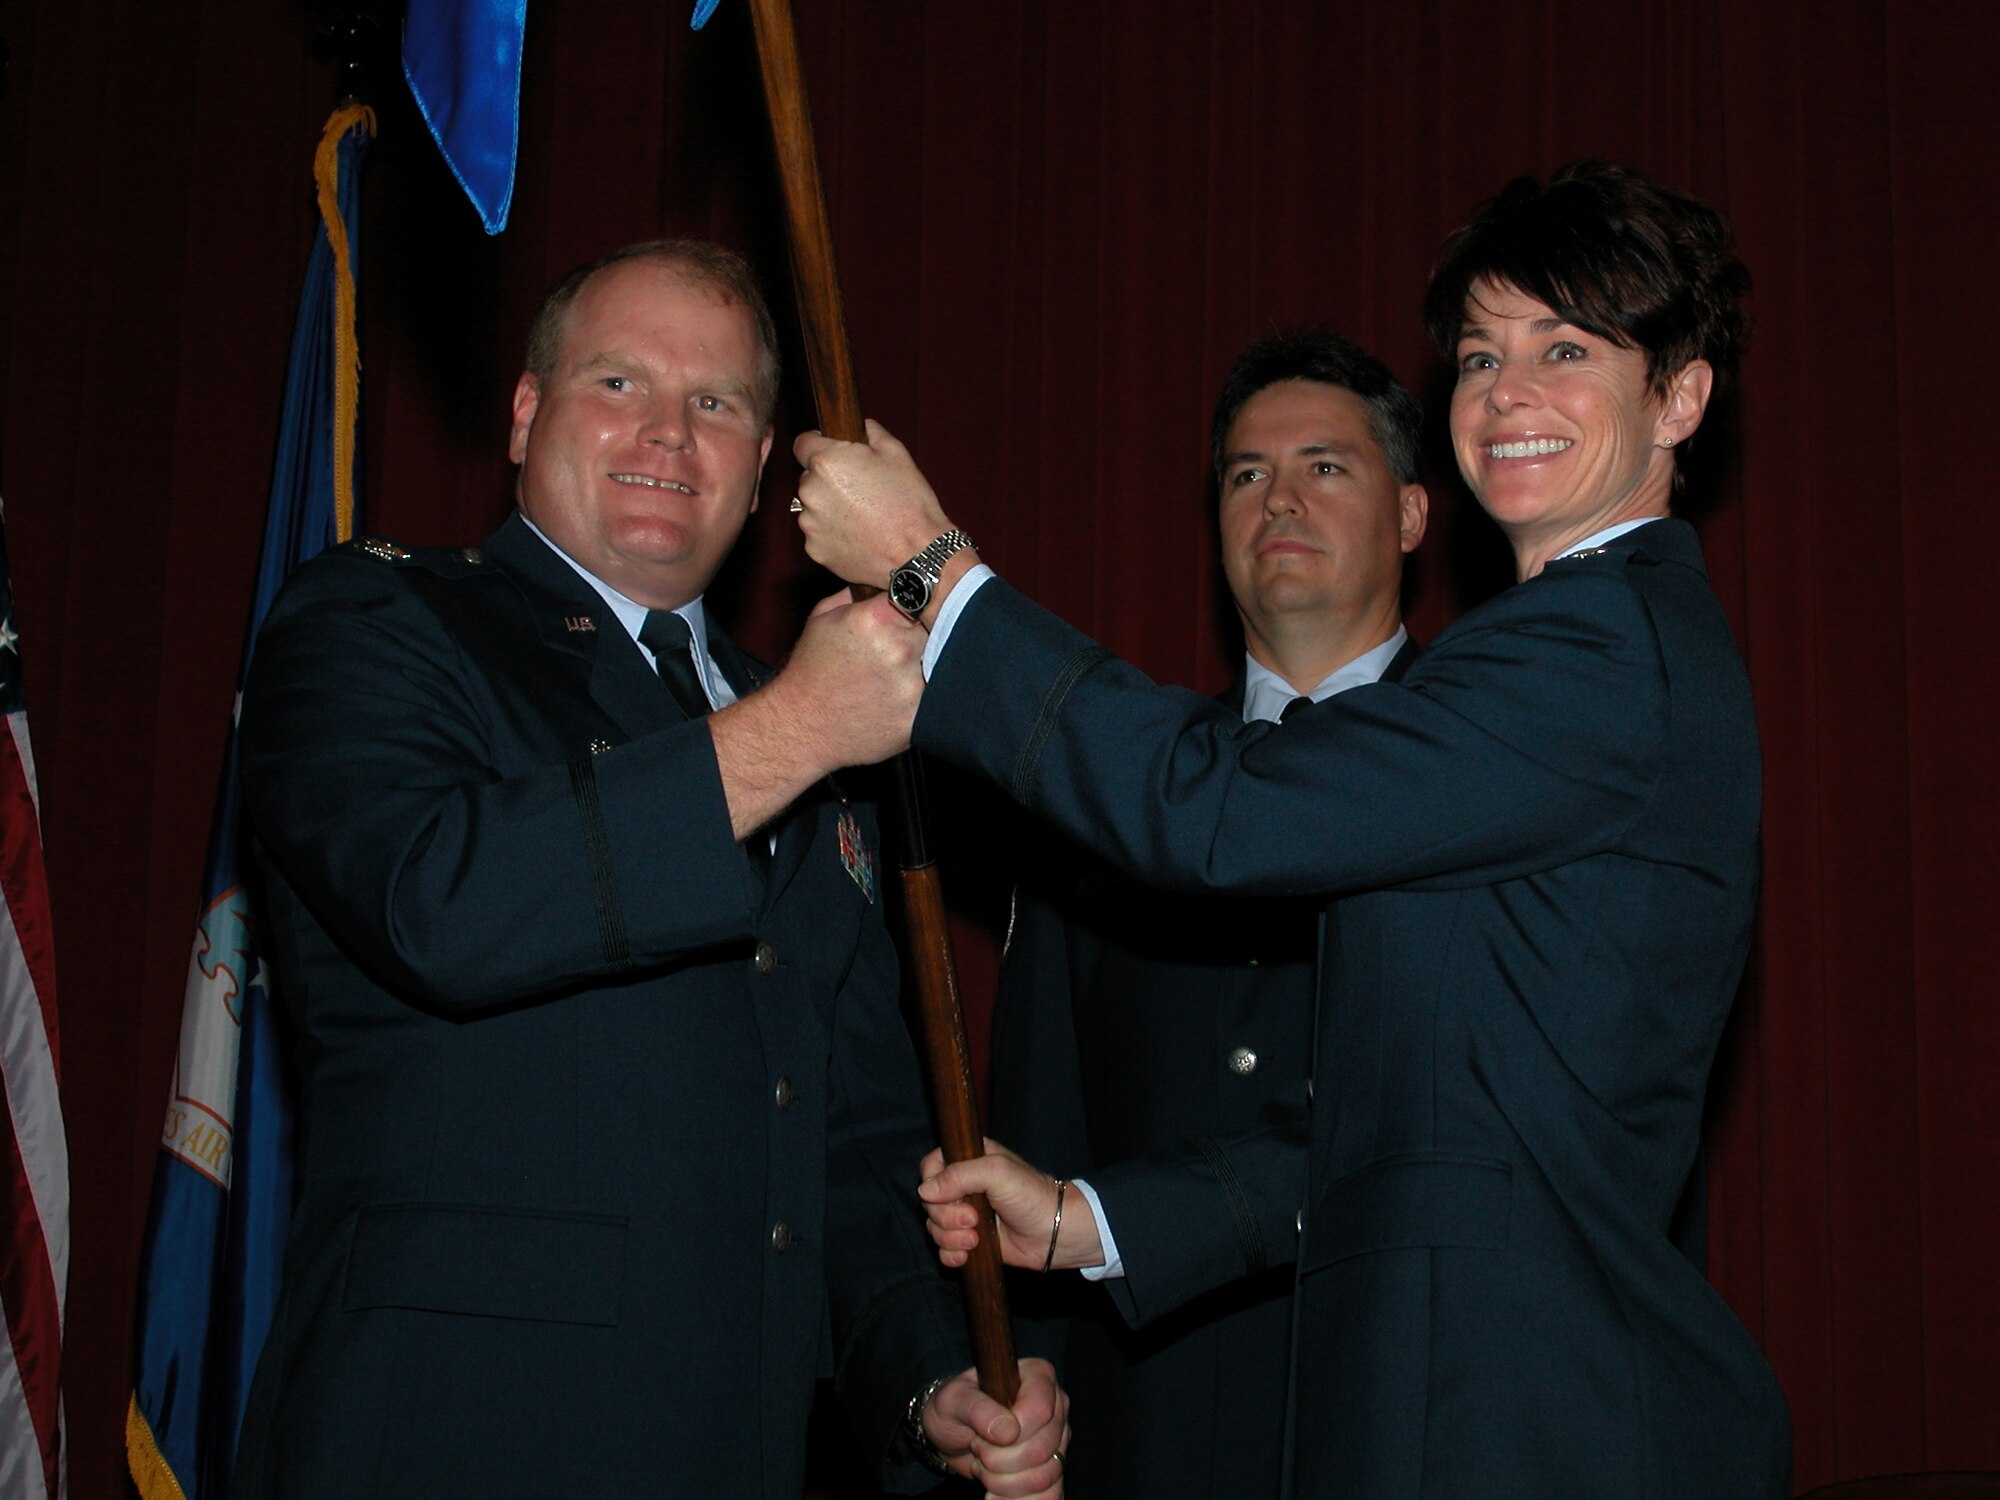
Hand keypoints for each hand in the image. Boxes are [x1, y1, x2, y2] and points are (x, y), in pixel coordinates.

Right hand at [776, 589, 926, 770]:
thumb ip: (857, 593)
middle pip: (935, 627)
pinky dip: (923, 694)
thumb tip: (884, 580)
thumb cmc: (810, 670)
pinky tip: (898, 695)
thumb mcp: (823, 618)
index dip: (915, 602)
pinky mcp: (917, 717)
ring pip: (939, 662)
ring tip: (896, 672)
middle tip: (904, 644)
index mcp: (876, 619)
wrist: (801, 727)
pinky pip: (934, 696)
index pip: (918, 593)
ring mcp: (911, 686)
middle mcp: (898, 650)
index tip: (910, 610)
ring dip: (926, 663)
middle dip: (923, 632)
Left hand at [794, 419, 959, 587]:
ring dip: (829, 507)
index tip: (833, 453)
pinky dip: (832, 533)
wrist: (916, 554)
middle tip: (859, 490)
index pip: (802, 443)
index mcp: (826, 462)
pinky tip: (858, 535)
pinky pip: (818, 534)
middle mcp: (810, 491)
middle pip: (809, 477)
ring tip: (861, 516)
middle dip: (828, 480)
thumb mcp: (896, 453)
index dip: (818, 445)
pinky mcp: (815, 549)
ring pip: (813, 506)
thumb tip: (861, 426)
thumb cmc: (908, 502)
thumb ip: (870, 432)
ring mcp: (810, 523)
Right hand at [918, 1140, 1104, 1271]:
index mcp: (969, 1161)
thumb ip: (959, 1175)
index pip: (930, 1166)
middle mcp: (964, 1187)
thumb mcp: (997, 1172)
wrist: (1055, 1233)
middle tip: (973, 1219)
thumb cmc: (1032, 1195)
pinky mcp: (969, 1240)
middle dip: (946, 1216)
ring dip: (949, 1237)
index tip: (951, 1196)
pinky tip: (966, 1256)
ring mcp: (965, 1215)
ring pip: (934, 1226)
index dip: (933, 1183)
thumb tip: (924, 1191)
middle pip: (929, 1201)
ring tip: (975, 1239)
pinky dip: (950, 1254)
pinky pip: (943, 1249)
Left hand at [923, 1359, 1067, 1498]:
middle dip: (999, 1461)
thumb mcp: (953, 1400)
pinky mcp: (1054, 1469)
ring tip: (984, 1469)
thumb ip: (977, 1408)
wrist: (954, 1435)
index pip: (1039, 1411)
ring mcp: (1058, 1441)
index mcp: (1037, 1376)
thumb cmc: (954, 1408)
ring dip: (1004, 1483)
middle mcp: (1055, 1407)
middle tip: (978, 1450)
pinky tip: (995, 1496)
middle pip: (1042, 1449)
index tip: (982, 1436)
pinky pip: (1050, 1496)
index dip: (1011, 1432)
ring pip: (1045, 1477)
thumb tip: (1008, 1431)